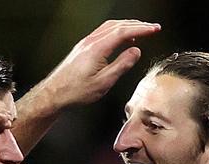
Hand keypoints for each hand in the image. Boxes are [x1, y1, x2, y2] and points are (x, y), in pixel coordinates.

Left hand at [40, 19, 159, 108]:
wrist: (54, 94)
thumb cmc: (75, 91)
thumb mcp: (104, 82)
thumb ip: (121, 65)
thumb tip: (135, 52)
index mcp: (97, 48)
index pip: (123, 32)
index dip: (141, 29)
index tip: (154, 29)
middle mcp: (90, 42)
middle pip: (117, 25)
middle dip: (137, 25)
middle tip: (152, 28)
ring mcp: (85, 43)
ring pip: (109, 27)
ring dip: (127, 26)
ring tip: (140, 31)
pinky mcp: (82, 48)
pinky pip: (102, 32)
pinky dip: (116, 31)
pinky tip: (121, 40)